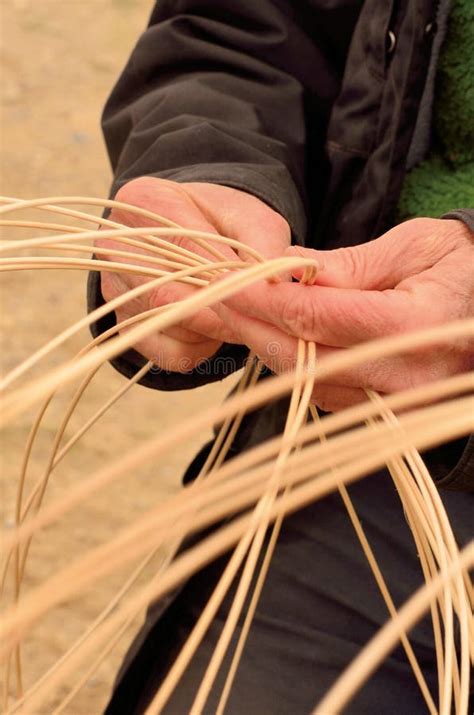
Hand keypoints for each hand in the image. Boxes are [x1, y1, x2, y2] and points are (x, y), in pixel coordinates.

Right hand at [96, 176, 289, 371]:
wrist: (192, 231)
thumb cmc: (222, 221)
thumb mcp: (251, 217)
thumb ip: (263, 244)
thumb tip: (274, 283)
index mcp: (146, 203)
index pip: (187, 253)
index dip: (229, 282)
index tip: (263, 298)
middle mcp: (117, 247)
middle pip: (172, 299)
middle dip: (223, 315)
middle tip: (259, 319)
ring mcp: (115, 290)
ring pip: (173, 329)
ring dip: (214, 332)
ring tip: (235, 312)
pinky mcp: (124, 325)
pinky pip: (171, 354)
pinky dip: (201, 349)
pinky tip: (213, 329)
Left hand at [213, 218, 473, 410]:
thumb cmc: (460, 267)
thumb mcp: (413, 247)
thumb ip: (351, 265)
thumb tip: (290, 268)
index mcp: (414, 325)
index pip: (317, 317)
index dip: (264, 300)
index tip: (227, 281)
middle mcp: (404, 375)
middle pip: (303, 357)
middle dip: (252, 326)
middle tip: (216, 298)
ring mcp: (395, 402)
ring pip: (307, 381)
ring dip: (265, 347)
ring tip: (234, 313)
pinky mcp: (384, 410)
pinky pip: (323, 393)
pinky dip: (291, 364)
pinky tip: (271, 335)